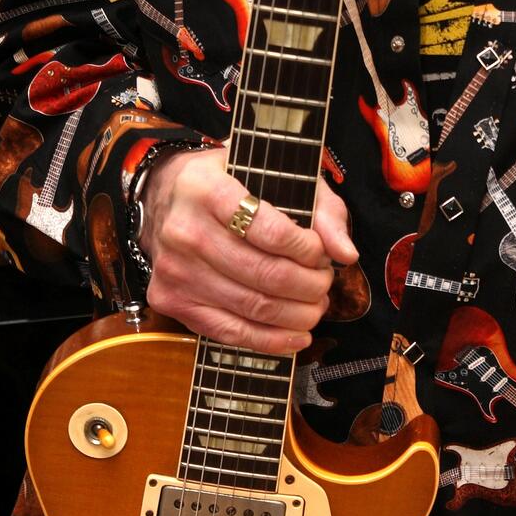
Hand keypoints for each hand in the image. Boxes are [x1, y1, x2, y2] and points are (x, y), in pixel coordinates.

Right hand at [137, 148, 356, 353]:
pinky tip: (297, 335)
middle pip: (265, 275)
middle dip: (310, 285)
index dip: (307, 249)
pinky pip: (230, 332)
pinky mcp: (172, 300)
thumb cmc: (233, 182)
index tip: (319, 252)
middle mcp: (184, 231)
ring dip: (299, 314)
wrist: (169, 195)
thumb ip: (320, 209)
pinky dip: (272, 340)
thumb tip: (347, 254)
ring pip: (254, 307)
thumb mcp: (279, 176)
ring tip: (316, 305)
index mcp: (206, 189)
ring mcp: (175, 270)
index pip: (270, 231)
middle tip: (324, 281)